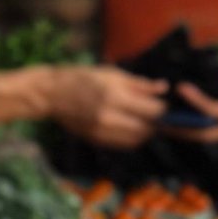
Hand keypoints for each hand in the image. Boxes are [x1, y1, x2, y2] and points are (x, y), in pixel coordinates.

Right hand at [48, 66, 166, 148]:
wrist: (53, 94)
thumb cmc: (83, 78)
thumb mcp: (112, 74)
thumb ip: (139, 84)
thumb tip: (164, 88)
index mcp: (114, 96)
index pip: (151, 111)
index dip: (162, 109)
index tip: (162, 104)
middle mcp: (108, 117)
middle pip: (146, 128)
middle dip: (156, 123)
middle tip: (156, 114)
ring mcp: (101, 132)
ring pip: (136, 140)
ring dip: (145, 132)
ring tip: (144, 121)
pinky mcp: (96, 140)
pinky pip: (122, 145)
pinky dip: (132, 138)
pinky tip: (131, 127)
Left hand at [170, 73, 217, 142]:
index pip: (214, 111)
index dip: (195, 101)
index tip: (180, 88)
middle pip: (205, 133)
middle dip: (182, 130)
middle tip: (159, 123)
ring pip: (211, 134)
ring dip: (190, 130)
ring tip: (170, 123)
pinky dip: (204, 125)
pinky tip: (195, 118)